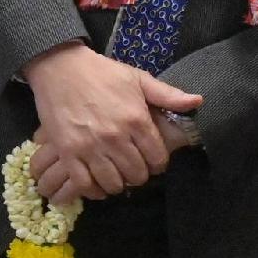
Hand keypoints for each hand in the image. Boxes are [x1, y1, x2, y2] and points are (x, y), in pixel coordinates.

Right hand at [22, 43, 203, 205]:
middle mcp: (115, 137)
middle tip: (133, 167)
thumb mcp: (138, 78)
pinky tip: (97, 183)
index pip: (158, 158)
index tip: (151, 159)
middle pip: (137, 174)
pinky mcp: (68, 152)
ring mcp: (90, 147)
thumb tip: (198, 102)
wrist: (60, 67)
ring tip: (116, 174)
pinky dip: (93, 190)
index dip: (158, 163)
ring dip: (117, 183)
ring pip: (113, 183)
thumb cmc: (102, 72)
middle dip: (139, 174)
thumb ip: (168, 94)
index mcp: (136, 119)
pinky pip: (84, 184)